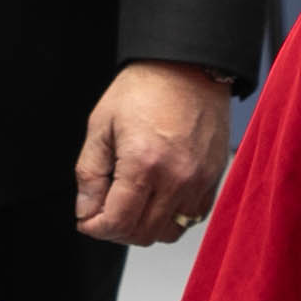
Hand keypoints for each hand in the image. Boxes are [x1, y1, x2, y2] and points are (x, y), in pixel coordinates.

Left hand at [73, 59, 231, 245]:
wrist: (187, 66)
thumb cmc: (144, 88)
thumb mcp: (101, 125)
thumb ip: (89, 172)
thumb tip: (86, 210)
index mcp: (143, 164)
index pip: (117, 222)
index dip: (95, 228)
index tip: (87, 220)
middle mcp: (176, 178)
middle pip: (142, 234)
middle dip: (116, 230)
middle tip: (103, 211)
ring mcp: (199, 181)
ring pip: (168, 232)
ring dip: (144, 227)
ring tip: (130, 204)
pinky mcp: (214, 178)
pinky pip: (192, 217)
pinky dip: (171, 217)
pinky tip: (156, 197)